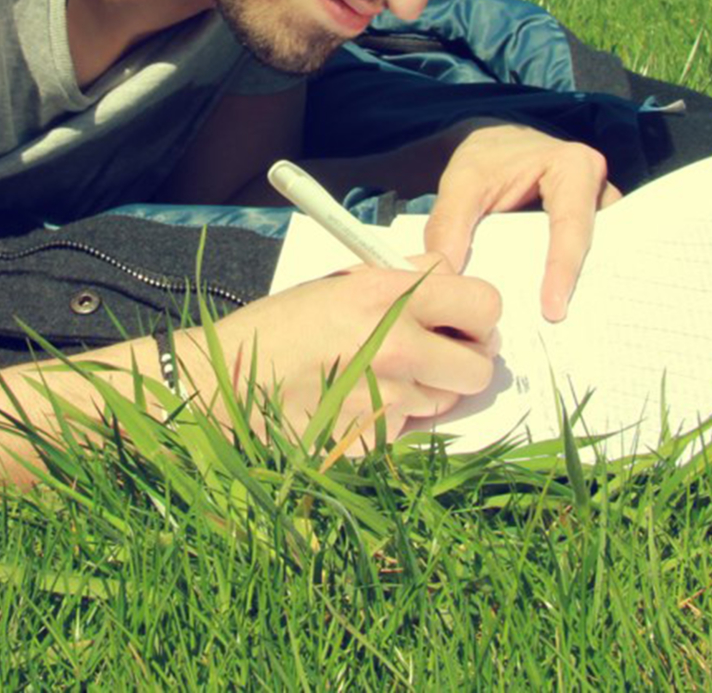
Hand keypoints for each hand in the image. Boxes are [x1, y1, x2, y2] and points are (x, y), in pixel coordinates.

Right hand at [201, 256, 501, 446]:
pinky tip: (355, 402)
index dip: (480, 315)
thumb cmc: (282, 325)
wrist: (227, 382)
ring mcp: (385, 398)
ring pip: (447, 401)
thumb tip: (450, 273)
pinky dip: (393, 420)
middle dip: (466, 361)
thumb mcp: (341, 279)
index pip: (485, 305)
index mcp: (387, 295)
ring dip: (428, 391)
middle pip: (481, 366)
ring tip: (381, 375)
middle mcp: (394, 346)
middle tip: (439, 354)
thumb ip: (402, 274)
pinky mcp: (372, 439)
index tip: (465, 320)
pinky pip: (408, 430)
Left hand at [422, 121, 619, 321]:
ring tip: (564, 330)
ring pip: (600, 257)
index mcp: (574, 168)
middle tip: (565, 329)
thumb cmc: (486, 158)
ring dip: (583, 289)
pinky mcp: (593, 230)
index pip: (573, 226)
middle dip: (583, 286)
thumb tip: (448, 273)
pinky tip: (552, 314)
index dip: (563, 269)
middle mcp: (599, 190)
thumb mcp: (462, 181)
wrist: (498, 145)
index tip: (552, 310)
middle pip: (597, 246)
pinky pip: (589, 260)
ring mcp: (601, 213)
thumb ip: (449, 221)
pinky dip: (572, 283)